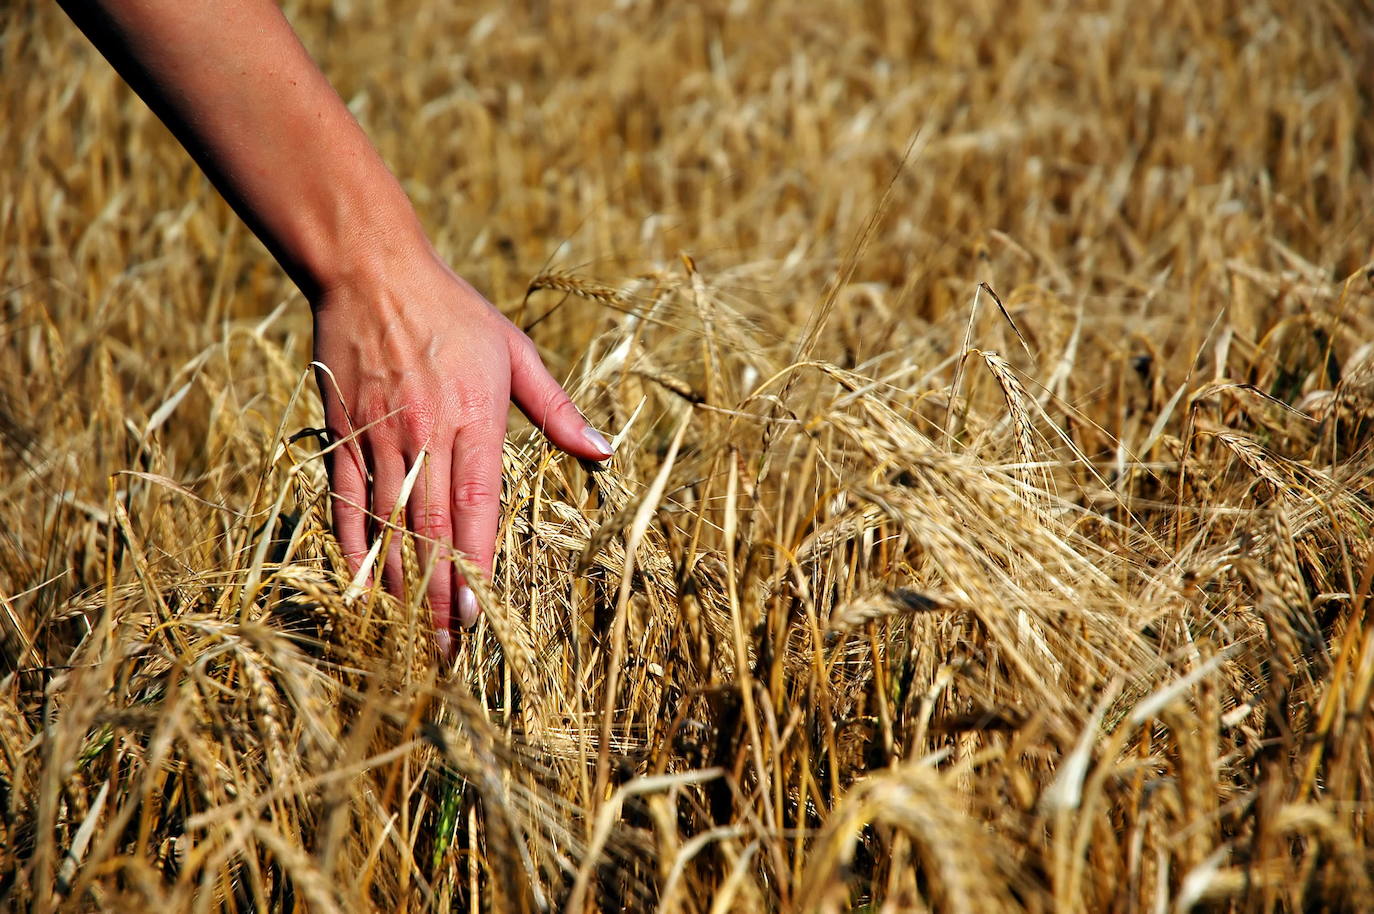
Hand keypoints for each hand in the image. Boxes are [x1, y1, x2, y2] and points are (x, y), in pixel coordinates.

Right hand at [311, 245, 612, 647]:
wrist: (370, 270)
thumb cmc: (453, 311)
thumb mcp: (515, 352)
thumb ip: (559, 409)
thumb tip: (605, 452)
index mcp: (473, 416)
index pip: (475, 503)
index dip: (474, 562)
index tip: (477, 614)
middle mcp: (424, 432)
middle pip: (428, 528)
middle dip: (436, 597)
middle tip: (446, 652)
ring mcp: (377, 435)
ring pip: (386, 524)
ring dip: (398, 585)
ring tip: (408, 637)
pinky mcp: (341, 433)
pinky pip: (345, 500)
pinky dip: (353, 546)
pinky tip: (363, 586)